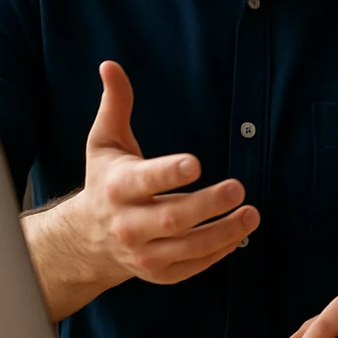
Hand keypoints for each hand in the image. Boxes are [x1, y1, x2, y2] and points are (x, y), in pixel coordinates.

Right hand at [64, 61, 257, 286]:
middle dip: (206, 204)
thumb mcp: (104, 143)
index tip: (196, 164)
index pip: (143, 181)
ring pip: (186, 248)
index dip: (168, 173)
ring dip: (222, 232)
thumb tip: (110, 65)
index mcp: (115, 188)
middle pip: (170, 218)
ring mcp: (142, 253)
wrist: (86, 240)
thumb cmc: (103, 181)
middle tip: (238, 187)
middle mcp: (127, 224)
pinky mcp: (158, 273)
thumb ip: (115, 105)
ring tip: (252, 214)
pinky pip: (192, 266)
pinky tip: (239, 234)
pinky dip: (217, 253)